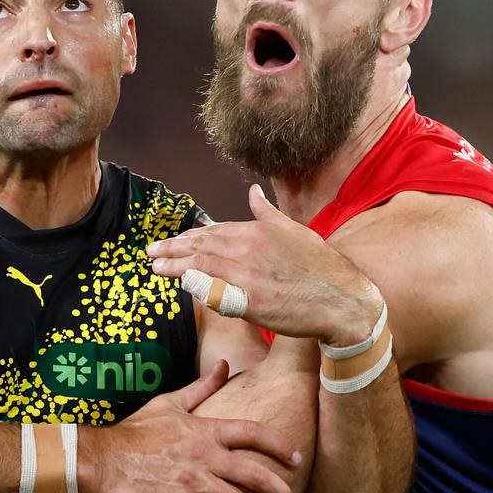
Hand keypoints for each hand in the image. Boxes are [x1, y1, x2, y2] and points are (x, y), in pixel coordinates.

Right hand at [81, 360, 299, 492]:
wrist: (102, 460)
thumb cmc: (136, 433)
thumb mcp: (170, 404)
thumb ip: (202, 388)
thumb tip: (224, 365)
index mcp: (204, 430)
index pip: (252, 432)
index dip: (279, 444)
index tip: (296, 456)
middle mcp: (203, 456)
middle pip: (253, 473)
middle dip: (277, 488)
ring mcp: (192, 483)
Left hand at [149, 184, 380, 345]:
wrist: (341, 298)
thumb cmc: (319, 265)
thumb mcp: (293, 230)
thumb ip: (266, 211)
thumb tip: (254, 190)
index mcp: (256, 231)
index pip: (212, 232)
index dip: (187, 237)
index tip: (170, 242)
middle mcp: (248, 249)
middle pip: (200, 247)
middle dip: (173, 249)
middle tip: (151, 253)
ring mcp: (247, 275)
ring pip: (201, 267)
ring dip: (175, 267)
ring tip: (156, 268)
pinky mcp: (250, 301)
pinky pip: (215, 292)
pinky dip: (197, 287)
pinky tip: (182, 287)